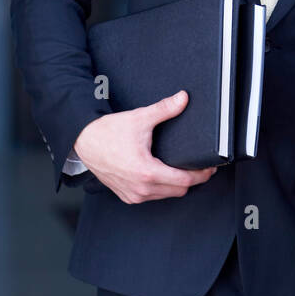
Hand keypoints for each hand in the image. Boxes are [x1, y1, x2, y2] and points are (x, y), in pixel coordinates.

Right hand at [72, 91, 217, 203]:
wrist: (84, 141)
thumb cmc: (108, 132)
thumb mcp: (140, 118)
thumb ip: (165, 109)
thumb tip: (183, 98)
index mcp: (147, 172)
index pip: (185, 181)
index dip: (201, 175)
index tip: (210, 168)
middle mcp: (141, 188)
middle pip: (179, 191)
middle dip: (192, 180)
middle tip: (200, 167)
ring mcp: (133, 195)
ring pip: (166, 195)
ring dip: (176, 185)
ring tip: (183, 169)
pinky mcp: (127, 196)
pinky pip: (152, 197)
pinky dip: (161, 188)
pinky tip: (164, 175)